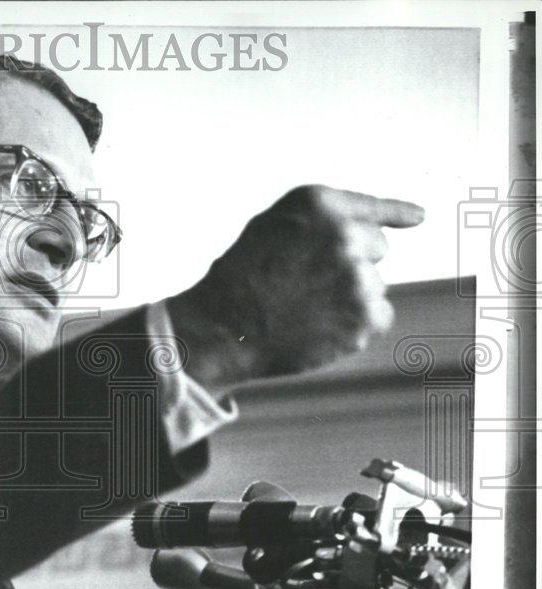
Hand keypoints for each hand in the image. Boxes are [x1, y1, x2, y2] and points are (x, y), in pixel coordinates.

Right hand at [168, 185, 424, 392]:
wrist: (223, 330)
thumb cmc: (245, 276)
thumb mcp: (276, 224)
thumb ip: (333, 215)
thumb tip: (420, 217)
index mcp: (319, 204)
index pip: (373, 208)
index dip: (395, 214)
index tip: (418, 217)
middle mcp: (344, 236)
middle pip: (378, 248)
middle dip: (353, 263)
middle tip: (308, 281)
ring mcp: (357, 278)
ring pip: (375, 285)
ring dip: (349, 296)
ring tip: (306, 306)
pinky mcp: (365, 318)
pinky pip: (377, 316)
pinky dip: (354, 325)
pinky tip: (320, 326)